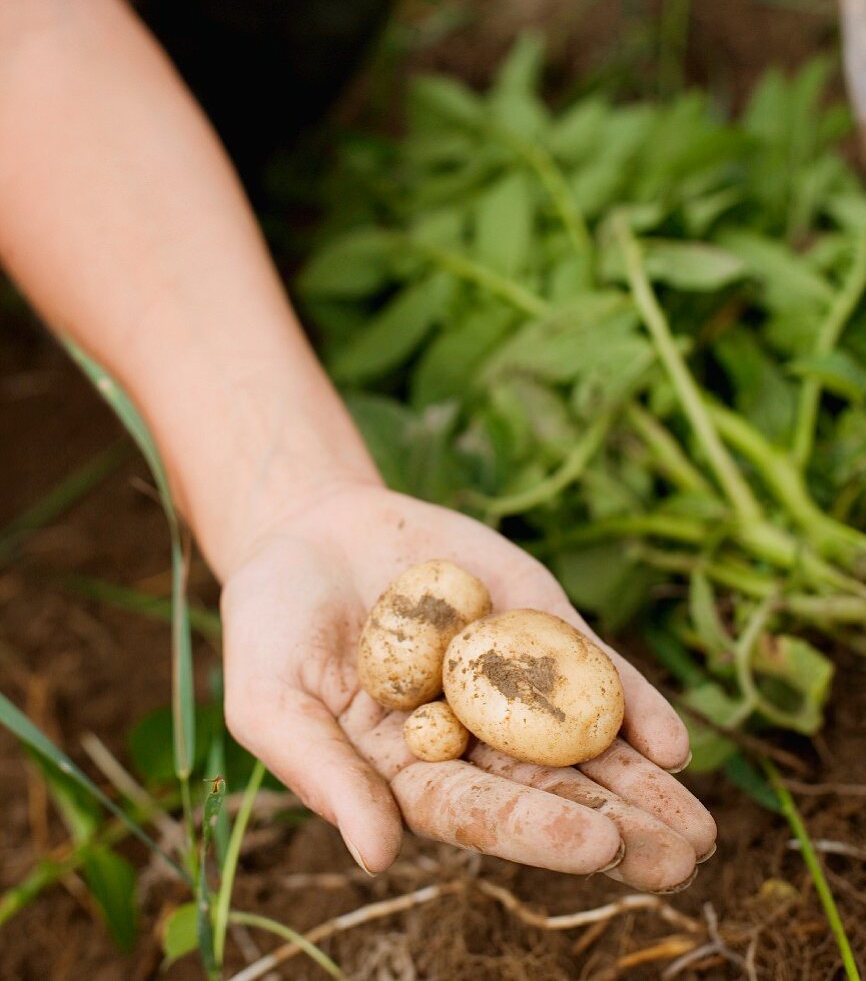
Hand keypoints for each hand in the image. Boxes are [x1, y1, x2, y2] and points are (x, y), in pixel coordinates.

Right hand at [221, 481, 715, 891]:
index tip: (599, 845)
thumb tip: (378, 855)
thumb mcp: (271, 699)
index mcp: (406, 773)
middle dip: (615, 824)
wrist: (307, 530)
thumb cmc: (271, 623)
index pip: (477, 812)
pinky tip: (673, 744)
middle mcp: (467, 737)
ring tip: (698, 827)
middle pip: (547, 788)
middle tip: (680, 858)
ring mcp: (505, 679)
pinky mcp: (530, 622)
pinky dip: (631, 703)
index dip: (535, 828)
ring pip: (581, 740)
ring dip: (641, 783)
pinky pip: (586, 665)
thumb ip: (323, 775)